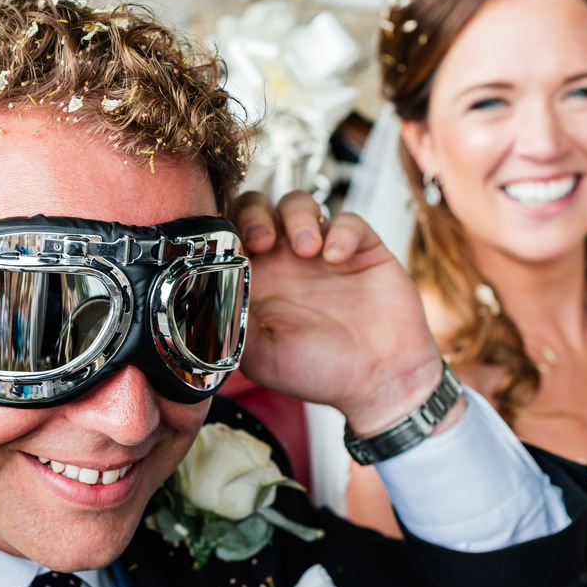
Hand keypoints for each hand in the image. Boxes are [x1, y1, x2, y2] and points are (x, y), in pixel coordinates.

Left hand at [234, 190, 460, 435]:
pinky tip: (337, 258)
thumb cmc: (320, 373)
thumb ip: (231, 323)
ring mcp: (323, 252)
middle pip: (258, 207)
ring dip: (296, 216)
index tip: (233, 251)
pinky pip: (348, 219)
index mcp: (258, 282)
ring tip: (306, 249)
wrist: (380, 383)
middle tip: (263, 240)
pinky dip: (341, 230)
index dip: (226, 233)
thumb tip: (206, 293)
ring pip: (299, 203)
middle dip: (255, 213)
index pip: (229, 237)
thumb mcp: (259, 356)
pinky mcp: (361, 249)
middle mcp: (286, 262)